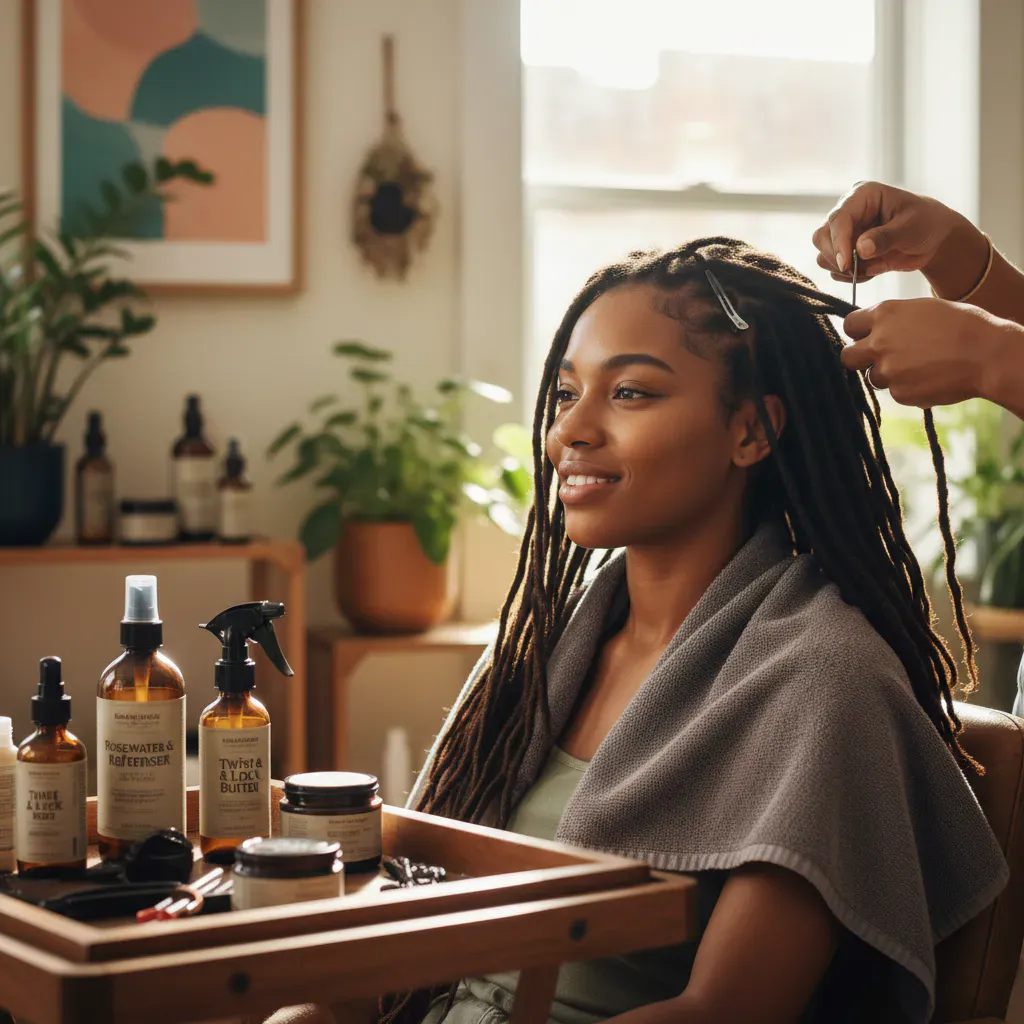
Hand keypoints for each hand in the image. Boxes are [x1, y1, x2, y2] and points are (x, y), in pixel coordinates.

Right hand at [812, 181, 972, 284]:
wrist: (933, 239)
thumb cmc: (926, 223)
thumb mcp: (910, 228)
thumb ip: (886, 237)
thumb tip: (860, 249)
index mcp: (862, 196)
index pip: (838, 218)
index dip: (838, 242)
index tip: (845, 265)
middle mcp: (848, 212)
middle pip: (821, 237)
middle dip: (837, 257)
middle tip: (858, 271)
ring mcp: (844, 233)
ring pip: (824, 255)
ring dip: (846, 269)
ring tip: (875, 267)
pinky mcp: (845, 252)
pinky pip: (835, 270)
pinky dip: (852, 276)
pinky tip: (874, 270)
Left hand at [841, 297, 997, 407]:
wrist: (987, 354)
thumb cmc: (962, 326)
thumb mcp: (922, 309)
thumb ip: (893, 320)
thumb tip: (874, 330)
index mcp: (885, 315)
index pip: (849, 324)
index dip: (858, 332)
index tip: (866, 336)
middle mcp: (879, 342)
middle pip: (848, 356)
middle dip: (859, 359)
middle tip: (879, 358)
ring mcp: (887, 370)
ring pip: (874, 377)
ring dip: (889, 375)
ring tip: (921, 366)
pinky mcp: (899, 393)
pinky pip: (896, 392)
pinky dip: (909, 388)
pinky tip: (931, 378)